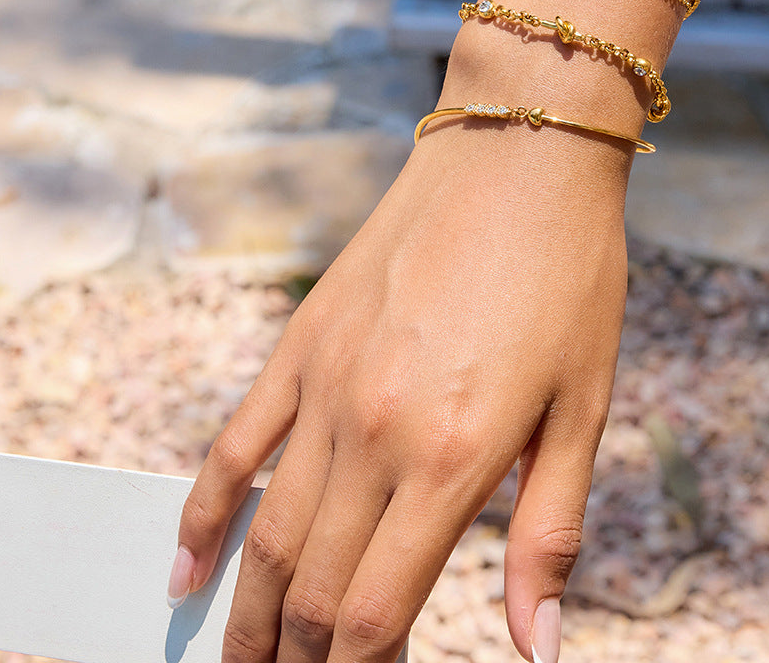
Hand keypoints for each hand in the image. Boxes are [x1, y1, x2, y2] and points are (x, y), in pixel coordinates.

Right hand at [169, 115, 629, 662]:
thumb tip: (540, 648)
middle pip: (310, 588)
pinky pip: (234, 444)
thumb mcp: (584, 407)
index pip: (373, 613)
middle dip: (298, 662)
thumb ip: (549, 534)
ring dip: (248, 615)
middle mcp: (375, 431)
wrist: (520, 156)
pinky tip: (185, 568)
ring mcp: (326, 385)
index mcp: (453, 459)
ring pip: (266, 532)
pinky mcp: (303, 341)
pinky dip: (203, 514)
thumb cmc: (570, 278)